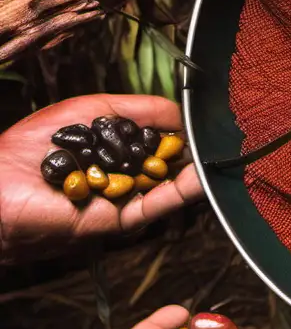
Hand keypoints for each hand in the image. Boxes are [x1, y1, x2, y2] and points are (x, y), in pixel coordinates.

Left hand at [0, 94, 201, 264]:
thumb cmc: (32, 145)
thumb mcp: (92, 109)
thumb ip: (137, 109)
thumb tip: (182, 113)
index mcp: (118, 151)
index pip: (162, 141)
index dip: (185, 132)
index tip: (207, 121)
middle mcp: (125, 176)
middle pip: (171, 164)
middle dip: (195, 152)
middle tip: (221, 139)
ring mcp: (124, 199)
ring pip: (170, 187)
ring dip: (196, 172)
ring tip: (220, 155)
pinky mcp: (118, 220)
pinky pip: (156, 205)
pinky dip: (182, 191)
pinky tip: (201, 175)